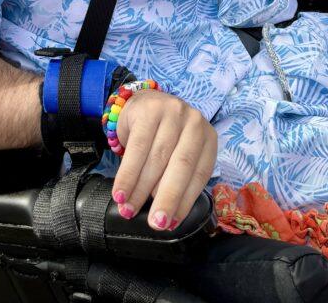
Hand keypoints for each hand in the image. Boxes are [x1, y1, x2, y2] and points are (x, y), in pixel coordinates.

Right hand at [111, 89, 217, 231]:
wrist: (144, 103)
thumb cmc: (163, 138)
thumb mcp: (178, 154)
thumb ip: (178, 179)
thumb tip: (167, 218)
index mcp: (207, 138)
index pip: (199, 174)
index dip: (185, 201)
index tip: (171, 224)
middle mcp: (194, 122)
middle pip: (181, 165)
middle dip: (167, 198)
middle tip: (156, 223)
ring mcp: (173, 112)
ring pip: (156, 158)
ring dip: (141, 189)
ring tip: (129, 209)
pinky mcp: (149, 110)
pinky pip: (137, 148)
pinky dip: (127, 174)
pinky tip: (120, 191)